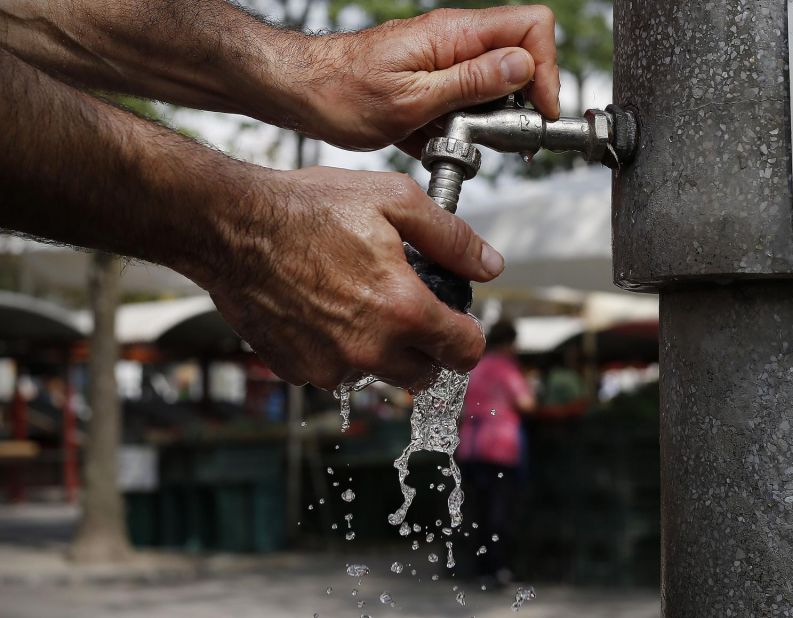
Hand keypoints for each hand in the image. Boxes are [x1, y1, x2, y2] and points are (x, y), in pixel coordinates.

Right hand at [204, 166, 503, 388]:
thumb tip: (490, 265)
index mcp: (403, 310)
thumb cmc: (308, 208)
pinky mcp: (297, 371)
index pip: (465, 352)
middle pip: (425, 374)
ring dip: (381, 350)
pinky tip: (323, 310)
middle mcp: (370, 350)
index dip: (467, 333)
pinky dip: (338, 351)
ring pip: (379, 375)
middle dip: (426, 346)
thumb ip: (452, 239)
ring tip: (358, 301)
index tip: (456, 319)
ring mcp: (330, 366)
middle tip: (408, 307)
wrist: (231, 226)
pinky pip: (335, 372)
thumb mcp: (394, 201)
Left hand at [292, 6, 559, 155]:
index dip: (545, 69)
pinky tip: (444, 139)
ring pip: (497, 82)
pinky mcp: (434, 77)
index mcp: (454, 35)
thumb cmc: (344, 94)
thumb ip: (473, 82)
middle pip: (521, 56)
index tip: (537, 110)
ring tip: (467, 139)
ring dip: (492, 117)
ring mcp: (446, 58)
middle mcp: (455, 40)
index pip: (531, 27)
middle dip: (523, 100)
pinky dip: (465, 123)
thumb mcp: (414, 99)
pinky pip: (468, 97)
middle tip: (505, 135)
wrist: (304, 94)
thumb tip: (522, 66)